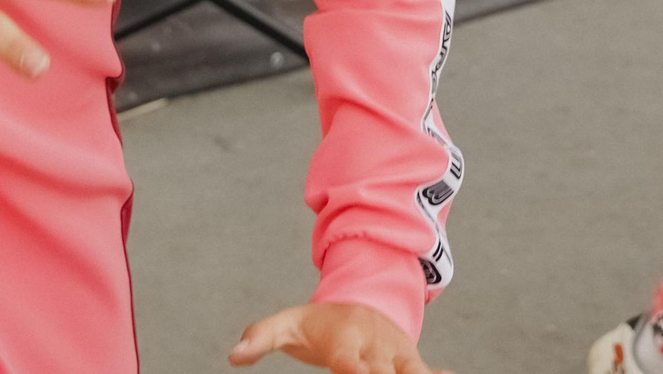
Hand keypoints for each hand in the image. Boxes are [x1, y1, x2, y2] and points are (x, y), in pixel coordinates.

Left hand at [228, 302, 447, 372]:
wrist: (362, 296)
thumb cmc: (319, 322)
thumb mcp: (289, 324)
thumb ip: (262, 337)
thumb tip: (233, 355)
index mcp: (345, 342)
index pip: (349, 364)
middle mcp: (375, 348)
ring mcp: (397, 355)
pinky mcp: (413, 361)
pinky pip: (429, 371)